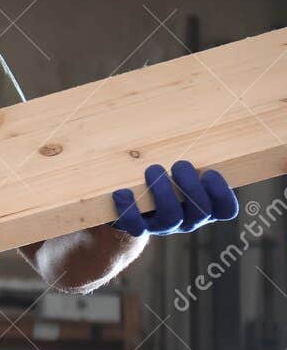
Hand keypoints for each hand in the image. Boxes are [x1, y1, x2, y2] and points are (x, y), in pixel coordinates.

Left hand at [111, 161, 238, 237]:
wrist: (133, 206)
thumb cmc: (165, 179)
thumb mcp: (183, 169)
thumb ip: (193, 157)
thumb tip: (193, 121)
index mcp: (206, 206)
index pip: (227, 210)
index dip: (222, 194)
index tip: (209, 172)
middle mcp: (189, 219)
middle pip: (201, 211)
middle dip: (191, 185)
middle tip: (180, 164)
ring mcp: (165, 226)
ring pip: (171, 217)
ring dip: (163, 191)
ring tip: (153, 170)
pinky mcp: (140, 228)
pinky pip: (136, 227)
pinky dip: (129, 208)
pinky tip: (122, 192)